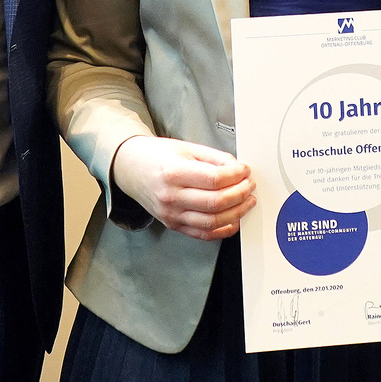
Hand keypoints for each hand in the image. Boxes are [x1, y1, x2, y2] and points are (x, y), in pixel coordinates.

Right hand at [111, 136, 256, 239]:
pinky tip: (234, 219)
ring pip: (212, 222)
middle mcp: (171, 196)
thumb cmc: (157, 156)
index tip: (245, 170)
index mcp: (174, 172)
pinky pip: (203, 234)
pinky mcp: (173, 225)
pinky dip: (223, 230)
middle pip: (216, 202)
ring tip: (247, 201)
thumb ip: (214, 158)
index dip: (236, 175)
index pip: (214, 179)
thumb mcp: (186, 148)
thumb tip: (238, 169)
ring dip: (236, 212)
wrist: (130, 168)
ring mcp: (171, 214)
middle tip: (250, 185)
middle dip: (240, 193)